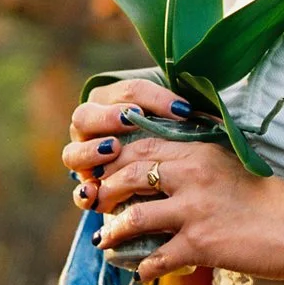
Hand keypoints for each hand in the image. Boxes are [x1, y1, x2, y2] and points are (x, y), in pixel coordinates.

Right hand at [60, 76, 196, 203]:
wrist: (166, 187)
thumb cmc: (176, 147)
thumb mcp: (183, 129)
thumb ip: (188, 117)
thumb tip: (210, 111)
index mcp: (112, 103)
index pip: (128, 91)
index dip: (154, 98)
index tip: (182, 110)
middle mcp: (92, 130)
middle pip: (85, 115)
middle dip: (108, 116)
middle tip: (131, 119)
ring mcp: (85, 161)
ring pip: (73, 152)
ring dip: (91, 150)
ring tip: (113, 149)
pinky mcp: (89, 191)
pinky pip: (78, 193)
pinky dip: (84, 193)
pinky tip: (95, 193)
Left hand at [82, 128, 283, 284]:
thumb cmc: (269, 198)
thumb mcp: (230, 164)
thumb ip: (198, 159)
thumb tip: (167, 163)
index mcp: (199, 151)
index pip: (142, 147)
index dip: (116, 159)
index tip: (106, 172)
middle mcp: (192, 175)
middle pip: (129, 176)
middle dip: (106, 191)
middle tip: (95, 202)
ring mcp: (194, 211)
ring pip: (134, 218)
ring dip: (114, 232)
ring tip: (105, 239)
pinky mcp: (201, 244)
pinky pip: (157, 258)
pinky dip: (144, 268)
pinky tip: (142, 273)